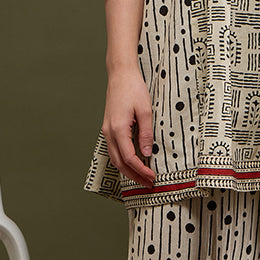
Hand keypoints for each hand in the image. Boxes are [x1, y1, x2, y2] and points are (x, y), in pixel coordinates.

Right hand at [103, 66, 155, 186]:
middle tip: (148, 184)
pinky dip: (123, 161)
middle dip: (134, 176)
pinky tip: (133, 164)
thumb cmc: (133, 89)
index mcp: (118, 128)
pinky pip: (114, 150)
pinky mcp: (109, 128)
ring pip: (115, 158)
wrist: (120, 75)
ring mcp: (107, 131)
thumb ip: (145, 133)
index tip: (152, 177)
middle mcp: (109, 132)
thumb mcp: (145, 110)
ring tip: (142, 178)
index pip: (129, 158)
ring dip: (128, 170)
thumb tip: (146, 152)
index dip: (140, 170)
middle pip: (119, 163)